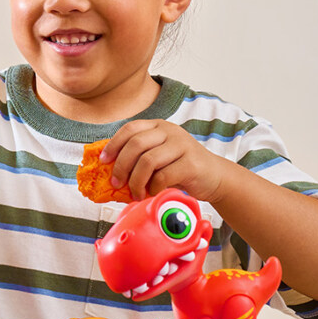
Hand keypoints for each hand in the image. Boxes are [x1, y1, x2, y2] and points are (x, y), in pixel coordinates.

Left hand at [102, 120, 225, 201]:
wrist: (214, 177)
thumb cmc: (180, 167)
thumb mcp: (158, 155)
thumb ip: (138, 155)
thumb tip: (107, 167)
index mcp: (158, 126)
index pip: (129, 129)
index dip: (113, 145)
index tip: (103, 161)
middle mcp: (170, 131)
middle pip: (135, 145)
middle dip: (121, 166)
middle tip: (116, 183)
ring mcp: (182, 145)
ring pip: (147, 161)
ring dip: (136, 181)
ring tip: (135, 193)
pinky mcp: (191, 163)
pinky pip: (163, 176)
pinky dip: (153, 187)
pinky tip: (152, 192)